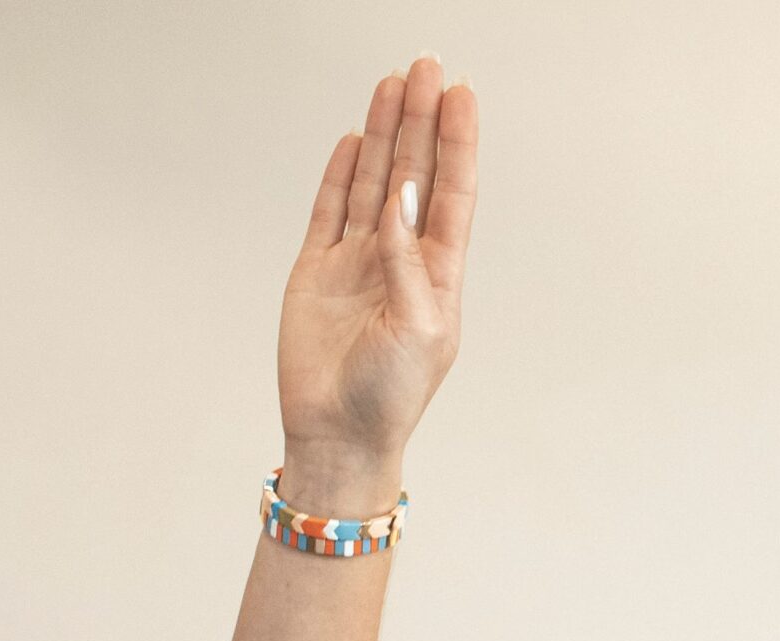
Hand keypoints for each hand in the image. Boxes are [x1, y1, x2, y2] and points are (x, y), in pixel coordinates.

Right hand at [276, 54, 475, 466]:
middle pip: (413, 173)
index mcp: (437, 274)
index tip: (461, 94)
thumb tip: (403, 199)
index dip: (456, 142)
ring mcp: (358, 263)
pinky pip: (330, 211)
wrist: (338, 436)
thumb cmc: (390, 397)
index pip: (450, 192)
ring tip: (393, 83)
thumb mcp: (419, 330)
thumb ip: (409, 262)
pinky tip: (354, 140)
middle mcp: (401, 260)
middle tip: (427, 65)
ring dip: (384, 134)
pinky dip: (342, 175)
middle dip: (421, 120)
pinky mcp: (318, 272)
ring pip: (373, 182)